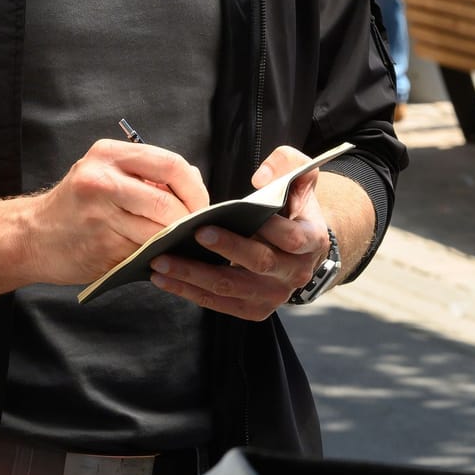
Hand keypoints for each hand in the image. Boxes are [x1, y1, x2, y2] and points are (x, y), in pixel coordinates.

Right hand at [22, 139, 209, 285]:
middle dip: (188, 218)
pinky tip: (153, 254)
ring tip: (176, 241)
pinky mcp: (99, 246)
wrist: (31, 237)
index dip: (195, 188)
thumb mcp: (108, 173)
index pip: (171, 164)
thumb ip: (149, 174)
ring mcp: (98, 215)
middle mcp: (100, 180)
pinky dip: (155, 254)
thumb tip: (196, 182)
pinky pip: (142, 251)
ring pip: (157, 231)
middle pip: (167, 200)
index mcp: (109, 154)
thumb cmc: (79, 204)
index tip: (202, 204)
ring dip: (173, 240)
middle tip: (195, 228)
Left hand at [147, 145, 331, 320]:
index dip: (269, 228)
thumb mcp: (299, 175)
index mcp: (311, 240)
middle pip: (259, 264)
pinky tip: (163, 279)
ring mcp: (274, 296)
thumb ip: (287, 164)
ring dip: (194, 276)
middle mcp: (296, 273)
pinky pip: (218, 303)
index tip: (240, 212)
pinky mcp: (253, 310)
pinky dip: (189, 291)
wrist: (298, 245)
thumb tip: (261, 179)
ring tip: (162, 261)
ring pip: (231, 288)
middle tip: (196, 232)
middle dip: (226, 248)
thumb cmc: (292, 206)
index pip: (292, 237)